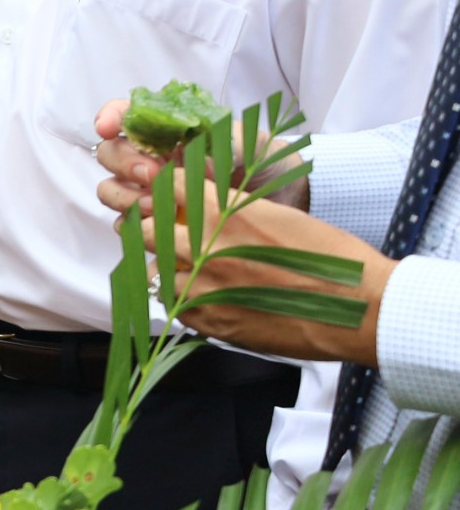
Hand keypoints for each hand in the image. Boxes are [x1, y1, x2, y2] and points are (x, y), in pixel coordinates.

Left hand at [92, 102, 386, 363]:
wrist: (362, 308)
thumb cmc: (332, 258)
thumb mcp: (280, 216)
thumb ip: (235, 210)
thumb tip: (206, 206)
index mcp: (226, 212)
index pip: (169, 187)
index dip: (164, 191)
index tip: (165, 197)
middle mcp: (208, 247)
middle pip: (147, 229)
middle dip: (151, 230)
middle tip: (161, 236)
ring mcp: (206, 288)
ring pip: (154, 272)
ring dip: (163, 269)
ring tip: (180, 271)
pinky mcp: (213, 322)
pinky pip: (175, 307)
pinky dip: (180, 300)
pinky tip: (197, 298)